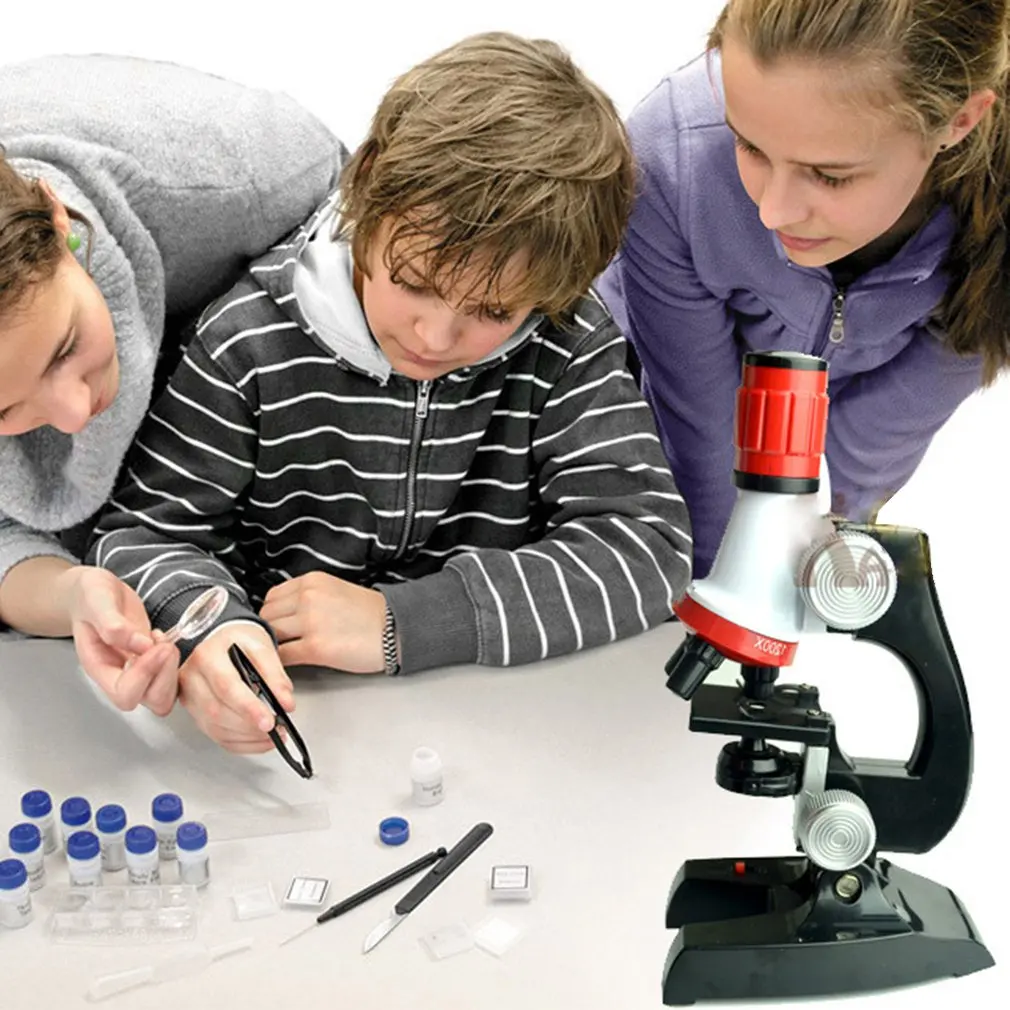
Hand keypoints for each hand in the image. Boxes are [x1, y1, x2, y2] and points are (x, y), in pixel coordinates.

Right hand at [61, 566, 179, 715]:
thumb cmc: (89, 597)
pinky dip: (176, 662)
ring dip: (172, 670)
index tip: (152, 643)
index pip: (125, 693)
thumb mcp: (95, 600)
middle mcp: (120, 676)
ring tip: (163, 641)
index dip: (144, 674)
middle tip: (165, 644)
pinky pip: (172, 678)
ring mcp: (139, 672)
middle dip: (166, 674)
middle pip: (151, 700)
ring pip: (166, 694)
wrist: (94, 594)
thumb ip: (112, 623)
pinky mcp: (154, 662)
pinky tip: (164, 639)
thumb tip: (141, 644)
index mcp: (100, 667)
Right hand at [178, 622, 294, 753]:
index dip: (248, 707)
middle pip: (217, 712)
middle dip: (250, 726)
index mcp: (207, 656)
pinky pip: (217, 737)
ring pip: (216, 728)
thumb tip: (285, 702)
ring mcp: (190, 699)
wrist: (219, 641)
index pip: (226, 686)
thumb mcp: (260, 646)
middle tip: (277, 728)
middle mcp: (192, 678)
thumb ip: (274, 674)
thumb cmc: (238, 641)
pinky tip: (260, 739)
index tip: (269, 721)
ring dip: (248, 737)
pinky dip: (242, 743)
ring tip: (274, 734)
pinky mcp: (195, 714)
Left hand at [260, 572, 386, 672]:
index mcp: (312, 581)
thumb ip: (308, 597)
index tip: (277, 626)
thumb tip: (284, 615)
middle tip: (279, 644)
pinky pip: (283, 656)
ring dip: (273, 648)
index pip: (272, 598)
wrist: (396, 629)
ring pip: (270, 636)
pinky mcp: (315, 647)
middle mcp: (308, 597)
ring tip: (283, 655)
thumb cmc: (371, 614)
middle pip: (267, 616)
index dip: (272, 615)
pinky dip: (280, 663)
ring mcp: (310, 622)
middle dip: (270, 631)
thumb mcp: (335, 591)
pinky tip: (288, 666)